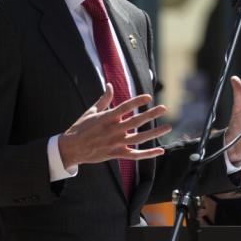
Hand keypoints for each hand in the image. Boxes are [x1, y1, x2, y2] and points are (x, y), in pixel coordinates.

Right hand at [58, 84, 172, 168]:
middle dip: (151, 114)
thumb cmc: (81, 128)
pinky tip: (160, 150)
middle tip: (164, 108)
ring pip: (139, 138)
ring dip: (155, 133)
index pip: (125, 107)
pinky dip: (148, 154)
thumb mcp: (91, 112)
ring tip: (168, 127)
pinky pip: (135, 155)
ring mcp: (116, 143)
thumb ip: (104, 99)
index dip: (137, 101)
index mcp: (107, 118)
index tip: (149, 97)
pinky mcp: (116, 154)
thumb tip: (110, 85)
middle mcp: (113, 130)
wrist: (72, 148)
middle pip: (136, 121)